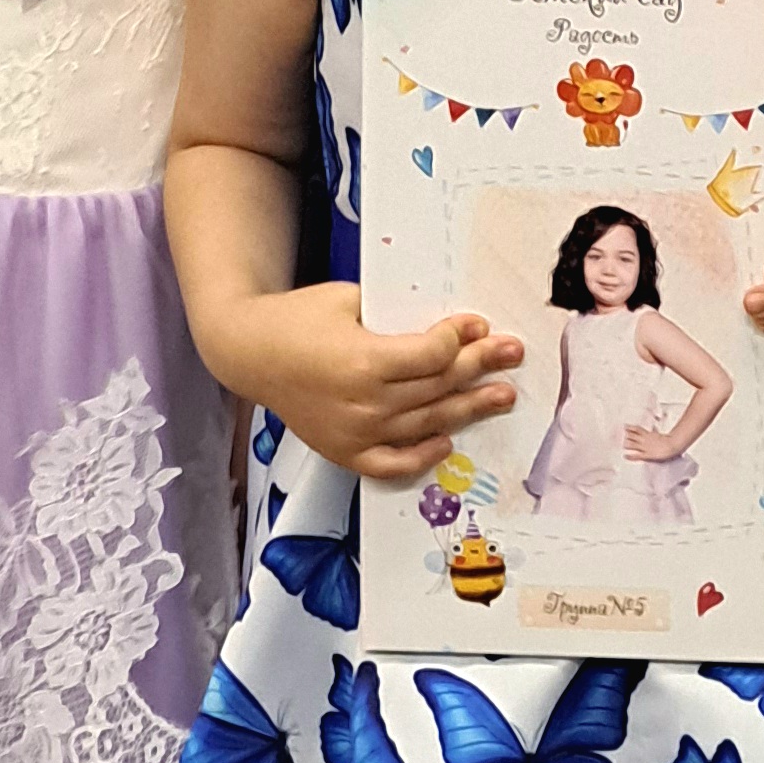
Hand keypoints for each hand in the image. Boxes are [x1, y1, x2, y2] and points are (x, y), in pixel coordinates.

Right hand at [240, 286, 523, 482]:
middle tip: (513, 354)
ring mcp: (356, 433)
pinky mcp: (346, 452)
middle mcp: (365, 404)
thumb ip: (393, 315)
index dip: (460, 337)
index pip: (432, 355)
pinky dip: (423, 456)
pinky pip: (394, 463)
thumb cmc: (297, 319)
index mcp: (364, 361)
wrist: (250, 353)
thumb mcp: (346, 299)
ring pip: (427, 423)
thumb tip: (442, 326)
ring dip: (468, 408)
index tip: (477, 323)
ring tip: (501, 396)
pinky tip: (448, 441)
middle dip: (481, 366)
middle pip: (437, 386)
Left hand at [622, 422, 676, 461]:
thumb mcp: (660, 435)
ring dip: (626, 444)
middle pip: (632, 436)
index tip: (625, 426)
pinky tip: (625, 456)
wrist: (672, 444)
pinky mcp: (647, 455)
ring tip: (622, 445)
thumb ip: (655, 433)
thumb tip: (654, 431)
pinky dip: (630, 456)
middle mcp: (645, 439)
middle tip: (620, 436)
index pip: (637, 429)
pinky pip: (637, 455)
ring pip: (632, 444)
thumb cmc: (669, 440)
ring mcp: (645, 447)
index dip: (630, 428)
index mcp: (648, 434)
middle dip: (626, 436)